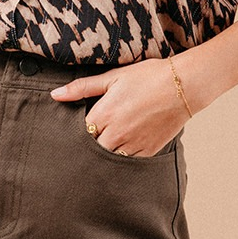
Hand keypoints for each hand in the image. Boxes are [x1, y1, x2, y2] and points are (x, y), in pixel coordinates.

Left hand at [50, 57, 190, 156]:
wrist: (182, 86)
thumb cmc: (147, 77)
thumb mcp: (112, 77)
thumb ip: (81, 87)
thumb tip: (55, 94)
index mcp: (103, 114)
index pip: (79, 132)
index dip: (80, 129)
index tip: (85, 124)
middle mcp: (115, 133)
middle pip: (92, 148)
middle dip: (92, 142)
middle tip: (97, 132)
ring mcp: (132, 144)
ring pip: (108, 158)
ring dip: (107, 150)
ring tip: (112, 137)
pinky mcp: (148, 151)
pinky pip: (128, 161)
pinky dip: (124, 154)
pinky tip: (127, 142)